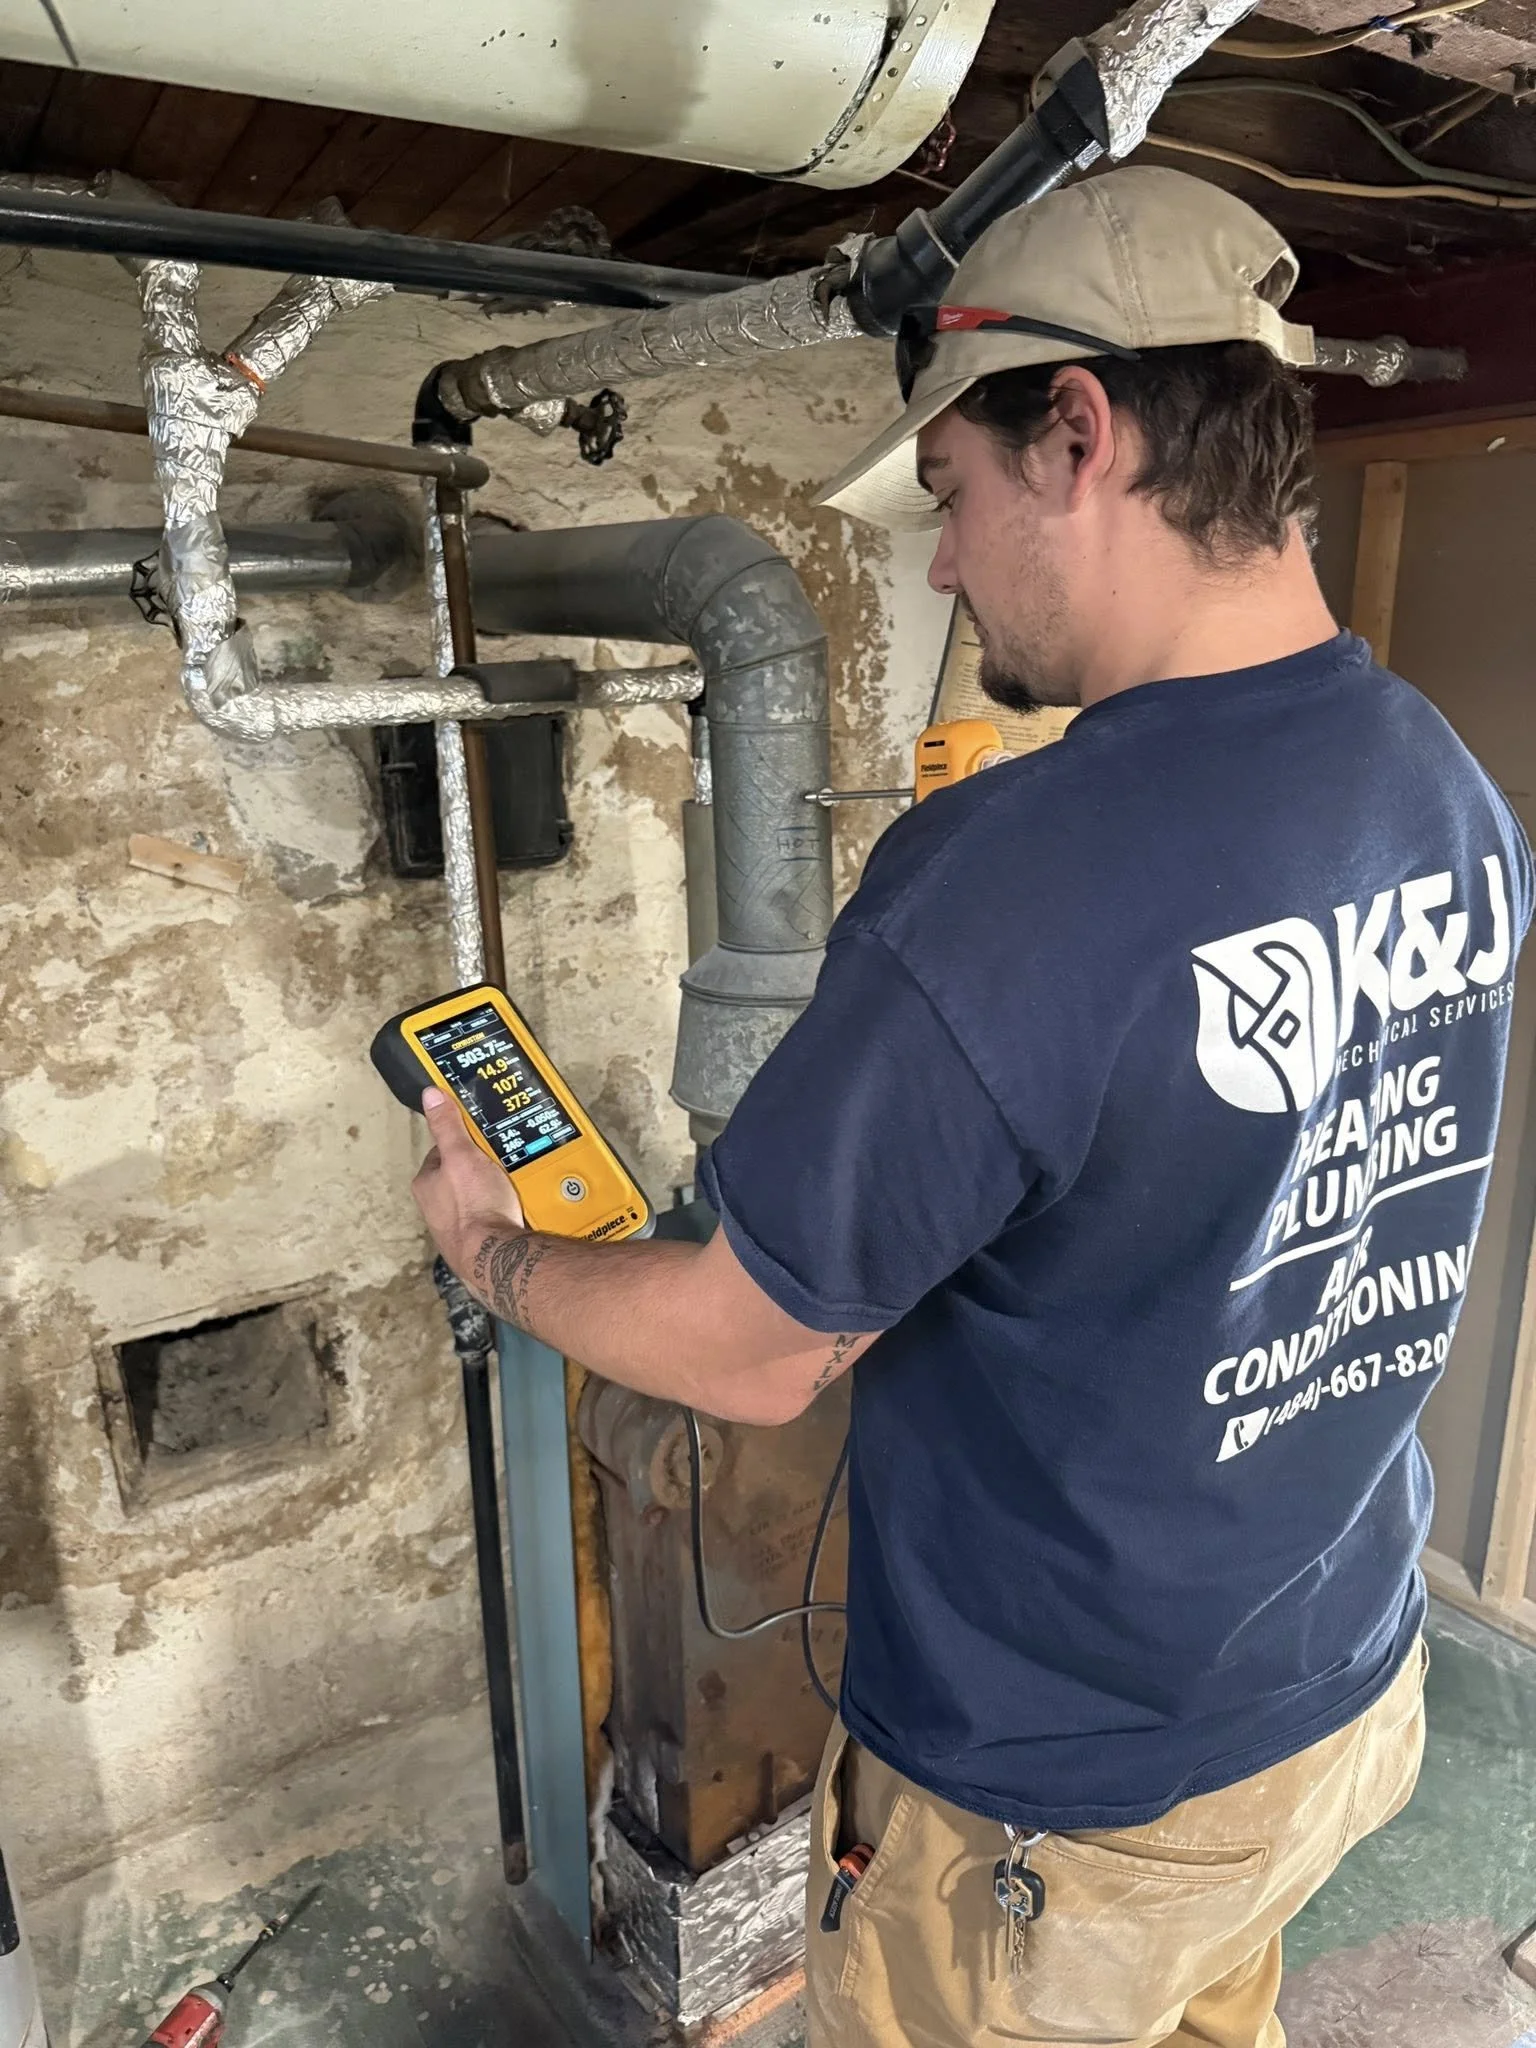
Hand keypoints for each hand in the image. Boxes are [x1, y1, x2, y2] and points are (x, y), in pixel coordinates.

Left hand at [412, 1089, 525, 1273]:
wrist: (495, 1256)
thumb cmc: (474, 1206)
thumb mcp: (462, 1155)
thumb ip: (447, 1126)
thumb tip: (430, 1095)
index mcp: (426, 1184)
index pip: (443, 1151)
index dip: (464, 1141)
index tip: (483, 1137)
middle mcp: (436, 1207)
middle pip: (463, 1175)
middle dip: (483, 1168)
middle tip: (504, 1160)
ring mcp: (457, 1226)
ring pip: (479, 1198)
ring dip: (496, 1191)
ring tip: (514, 1185)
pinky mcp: (478, 1242)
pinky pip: (493, 1217)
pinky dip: (505, 1211)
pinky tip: (517, 1208)